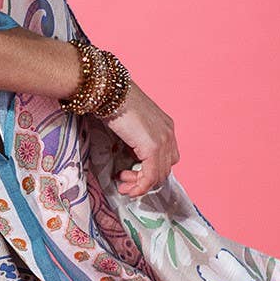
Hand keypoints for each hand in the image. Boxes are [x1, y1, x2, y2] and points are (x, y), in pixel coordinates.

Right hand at [101, 80, 178, 198]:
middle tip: (124, 182)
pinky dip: (140, 186)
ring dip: (140, 184)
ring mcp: (163, 140)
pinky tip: (128, 187)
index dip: (150, 171)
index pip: (166, 159)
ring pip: (158, 175)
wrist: (110, 92)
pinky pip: (150, 176)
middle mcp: (169, 134)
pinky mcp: (152, 147)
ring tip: (123, 183)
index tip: (129, 174)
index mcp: (166, 127)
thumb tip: (131, 159)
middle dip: (144, 180)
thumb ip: (137, 141)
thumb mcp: (131, 125)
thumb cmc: (115, 103)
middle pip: (164, 169)